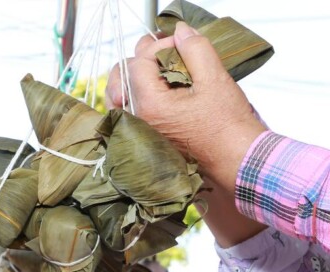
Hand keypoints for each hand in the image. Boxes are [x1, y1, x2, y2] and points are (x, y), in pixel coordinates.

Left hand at [104, 22, 265, 192]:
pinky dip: (132, 96)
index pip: (138, 63)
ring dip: (133, 77)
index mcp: (149, 105)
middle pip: (121, 77)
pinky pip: (124, 112)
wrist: (234, 158)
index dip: (158, 46)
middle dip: (142, 59)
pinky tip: (152, 89)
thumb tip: (180, 31)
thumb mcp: (214, 78)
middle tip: (167, 53)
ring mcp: (136, 131)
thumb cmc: (227, 124)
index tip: (180, 46)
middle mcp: (136, 120)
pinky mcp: (142, 138)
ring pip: (117, 95)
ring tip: (157, 69)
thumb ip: (195, 49)